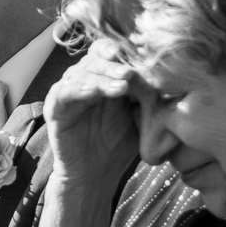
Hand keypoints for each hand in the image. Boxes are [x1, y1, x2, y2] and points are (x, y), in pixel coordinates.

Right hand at [40, 39, 139, 204]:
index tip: (143, 56)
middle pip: (96, 59)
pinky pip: (64, 91)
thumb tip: (170, 75)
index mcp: (103, 77)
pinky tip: (95, 93)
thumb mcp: (140, 117)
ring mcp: (68, 91)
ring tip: (122, 85)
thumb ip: (149, 96)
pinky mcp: (54, 108)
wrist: (96, 175)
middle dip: (115, 64)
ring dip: (102, 77)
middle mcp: (84, 79)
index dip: (123, 50)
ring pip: (82, 73)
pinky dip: (80, 89)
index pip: (110, 52)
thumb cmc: (119, 145)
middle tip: (132, 73)